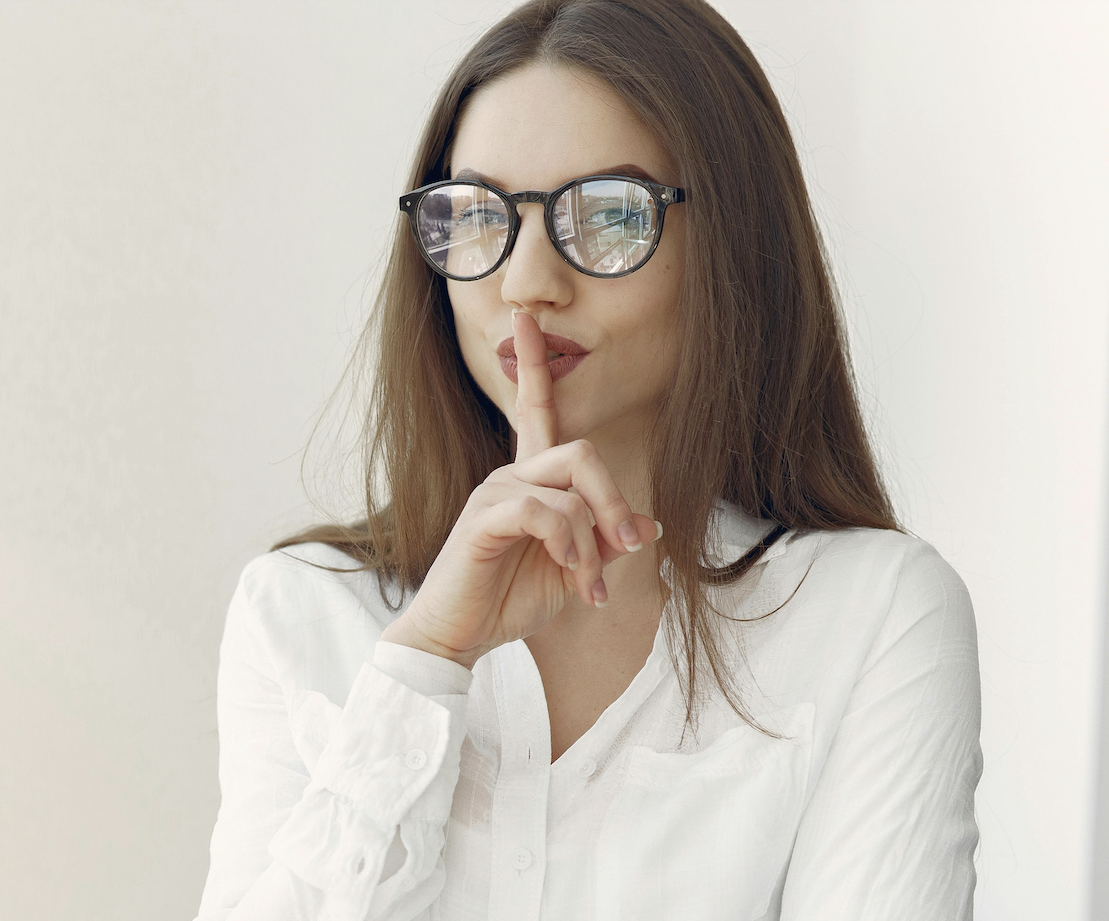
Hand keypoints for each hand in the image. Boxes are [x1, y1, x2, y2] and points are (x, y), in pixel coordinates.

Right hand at [381, 309, 657, 668]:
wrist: (460, 637)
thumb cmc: (510, 600)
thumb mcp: (576, 572)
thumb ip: (607, 543)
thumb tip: (649, 526)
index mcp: (529, 481)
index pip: (534, 409)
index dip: (532, 363)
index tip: (526, 317)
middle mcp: (509, 476)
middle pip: (582, 452)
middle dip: (614, 502)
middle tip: (622, 550)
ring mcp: (493, 494)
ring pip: (570, 487)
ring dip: (593, 541)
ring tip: (587, 585)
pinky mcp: (483, 518)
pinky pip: (543, 512)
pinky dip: (569, 544)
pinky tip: (568, 572)